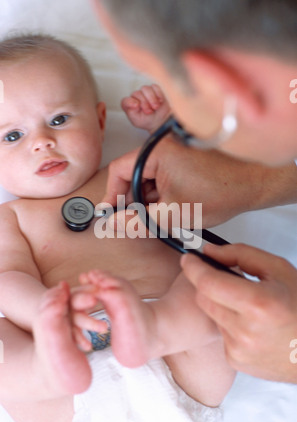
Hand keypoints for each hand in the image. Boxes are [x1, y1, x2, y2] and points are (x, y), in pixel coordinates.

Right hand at [100, 137, 280, 230]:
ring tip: (162, 217)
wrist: (253, 183)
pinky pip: (160, 179)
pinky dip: (161, 196)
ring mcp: (171, 154)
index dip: (112, 196)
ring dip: (148, 201)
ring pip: (146, 180)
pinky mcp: (181, 161)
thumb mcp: (173, 214)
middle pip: (131, 176)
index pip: (118, 171)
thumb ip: (138, 221)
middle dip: (132, 202)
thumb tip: (113, 223)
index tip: (111, 214)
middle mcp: (161, 148)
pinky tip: (171, 209)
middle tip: (136, 222)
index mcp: (155, 152)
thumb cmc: (221, 190)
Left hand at [121, 84, 170, 132]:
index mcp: (129, 104)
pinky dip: (158, 94)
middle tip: (149, 112)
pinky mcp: (154, 89)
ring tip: (155, 107)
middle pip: (137, 94)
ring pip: (146, 89)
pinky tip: (160, 101)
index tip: (137, 106)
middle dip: (145, 103)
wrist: (159, 120)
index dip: (131, 102)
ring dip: (152, 99)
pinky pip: (155, 87)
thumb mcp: (137, 121)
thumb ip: (132, 112)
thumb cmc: (146, 121)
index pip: (126, 101)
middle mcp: (135, 96)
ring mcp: (144, 92)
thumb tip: (135, 103)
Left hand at [181, 243, 296, 382]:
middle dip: (208, 285)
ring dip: (222, 305)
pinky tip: (251, 326)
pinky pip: (221, 333)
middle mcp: (245, 331)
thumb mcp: (278, 269)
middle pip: (204, 298)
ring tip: (249, 306)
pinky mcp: (235, 361)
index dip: (193, 267)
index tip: (188, 259)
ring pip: (212, 315)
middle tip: (224, 279)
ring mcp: (239, 349)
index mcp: (258, 304)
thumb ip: (241, 254)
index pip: (208, 282)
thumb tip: (209, 251)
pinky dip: (230, 325)